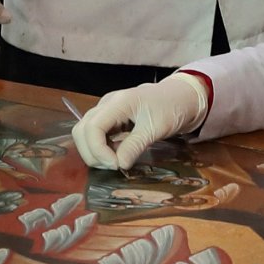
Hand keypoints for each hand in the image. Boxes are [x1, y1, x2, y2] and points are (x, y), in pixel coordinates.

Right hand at [72, 74, 208, 170]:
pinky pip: (96, 135)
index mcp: (118, 102)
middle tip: (113, 166)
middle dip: (92, 153)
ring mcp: (107, 111)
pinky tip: (116, 155)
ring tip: (115, 162)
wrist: (181, 97)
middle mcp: (107, 104)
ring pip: (85, 133)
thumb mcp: (156, 128)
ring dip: (94, 152)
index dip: (97, 150)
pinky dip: (101, 148)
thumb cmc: (171, 107)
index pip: (92, 127)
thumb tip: (119, 165)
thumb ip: (136, 145)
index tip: (115, 165)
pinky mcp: (110, 119)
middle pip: (82, 130)